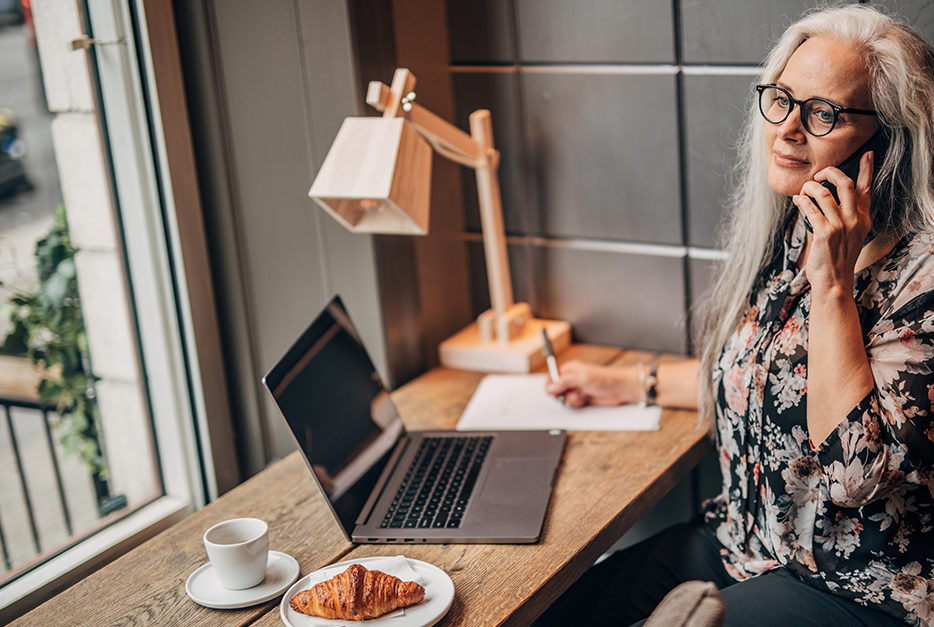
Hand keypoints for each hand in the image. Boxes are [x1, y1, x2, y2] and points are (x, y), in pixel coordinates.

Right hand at [545, 360, 636, 407]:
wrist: (619, 389)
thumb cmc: (604, 378)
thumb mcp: (582, 377)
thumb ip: (564, 382)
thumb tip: (550, 387)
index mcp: (569, 369)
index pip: (552, 376)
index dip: (550, 384)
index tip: (553, 391)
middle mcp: (571, 379)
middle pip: (556, 389)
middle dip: (562, 394)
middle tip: (571, 392)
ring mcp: (576, 389)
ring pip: (564, 398)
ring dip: (572, 399)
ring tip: (583, 394)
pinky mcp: (582, 397)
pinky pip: (573, 403)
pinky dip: (578, 403)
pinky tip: (586, 398)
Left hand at [792, 151, 873, 291]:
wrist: (834, 281)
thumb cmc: (838, 257)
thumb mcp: (852, 235)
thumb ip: (850, 216)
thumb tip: (833, 198)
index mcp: (863, 218)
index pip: (866, 189)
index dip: (867, 169)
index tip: (866, 155)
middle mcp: (854, 219)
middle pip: (845, 183)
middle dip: (830, 172)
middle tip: (818, 175)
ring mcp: (840, 225)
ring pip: (824, 192)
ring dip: (809, 188)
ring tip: (803, 192)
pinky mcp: (824, 232)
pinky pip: (810, 207)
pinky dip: (802, 201)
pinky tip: (798, 201)